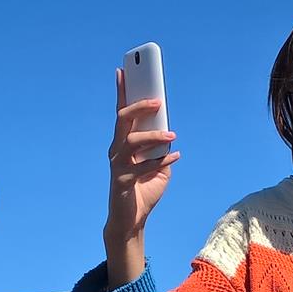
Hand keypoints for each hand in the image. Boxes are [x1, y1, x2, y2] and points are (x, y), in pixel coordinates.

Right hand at [105, 68, 179, 242]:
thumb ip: (161, 149)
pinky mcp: (122, 180)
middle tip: (158, 100)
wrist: (131, 221)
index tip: (123, 70)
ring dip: (153, 135)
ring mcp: (117, 165)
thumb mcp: (159, 167)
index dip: (121, 91)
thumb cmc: (143, 190)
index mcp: (123, 143)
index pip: (121, 113)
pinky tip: (175, 156)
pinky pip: (142, 166)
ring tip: (172, 135)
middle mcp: (117, 150)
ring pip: (131, 140)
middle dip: (139, 106)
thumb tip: (169, 132)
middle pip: (123, 120)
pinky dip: (160, 161)